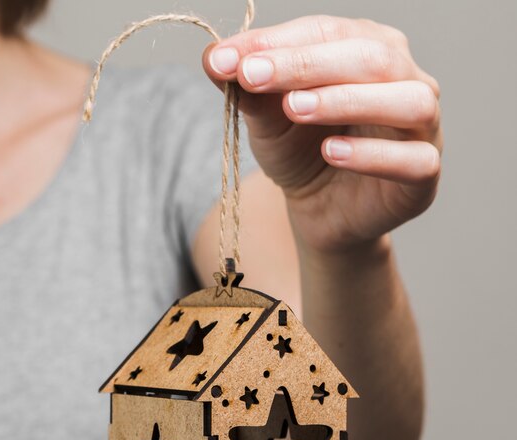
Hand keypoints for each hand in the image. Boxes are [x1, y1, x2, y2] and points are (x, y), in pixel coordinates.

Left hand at [203, 15, 442, 253]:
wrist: (319, 210)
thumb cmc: (300, 152)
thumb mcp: (269, 119)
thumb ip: (249, 89)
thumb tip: (213, 57)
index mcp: (365, 49)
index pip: (326, 32)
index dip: (277, 43)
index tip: (227, 60)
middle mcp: (404, 77)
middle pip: (369, 57)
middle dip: (306, 64)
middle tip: (254, 77)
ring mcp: (422, 125)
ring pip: (408, 100)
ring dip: (347, 100)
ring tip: (295, 109)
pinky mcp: (425, 172)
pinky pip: (414, 159)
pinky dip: (372, 155)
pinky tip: (332, 153)